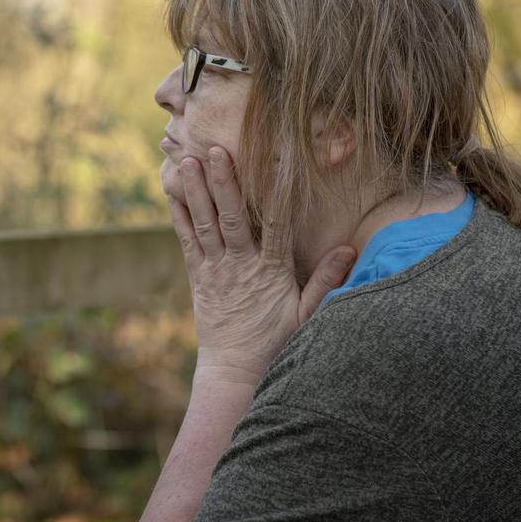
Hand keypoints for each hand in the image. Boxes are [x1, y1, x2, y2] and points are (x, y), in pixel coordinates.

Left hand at [167, 146, 356, 382]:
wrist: (235, 371)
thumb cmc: (275, 341)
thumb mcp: (307, 315)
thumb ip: (326, 281)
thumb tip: (348, 249)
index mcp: (271, 271)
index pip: (276, 224)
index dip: (275, 192)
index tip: (273, 163)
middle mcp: (240, 266)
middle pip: (231, 217)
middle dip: (223, 182)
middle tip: (215, 150)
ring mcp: (216, 270)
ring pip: (204, 224)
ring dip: (196, 192)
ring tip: (187, 161)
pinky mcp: (199, 276)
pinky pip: (187, 242)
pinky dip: (179, 217)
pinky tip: (172, 193)